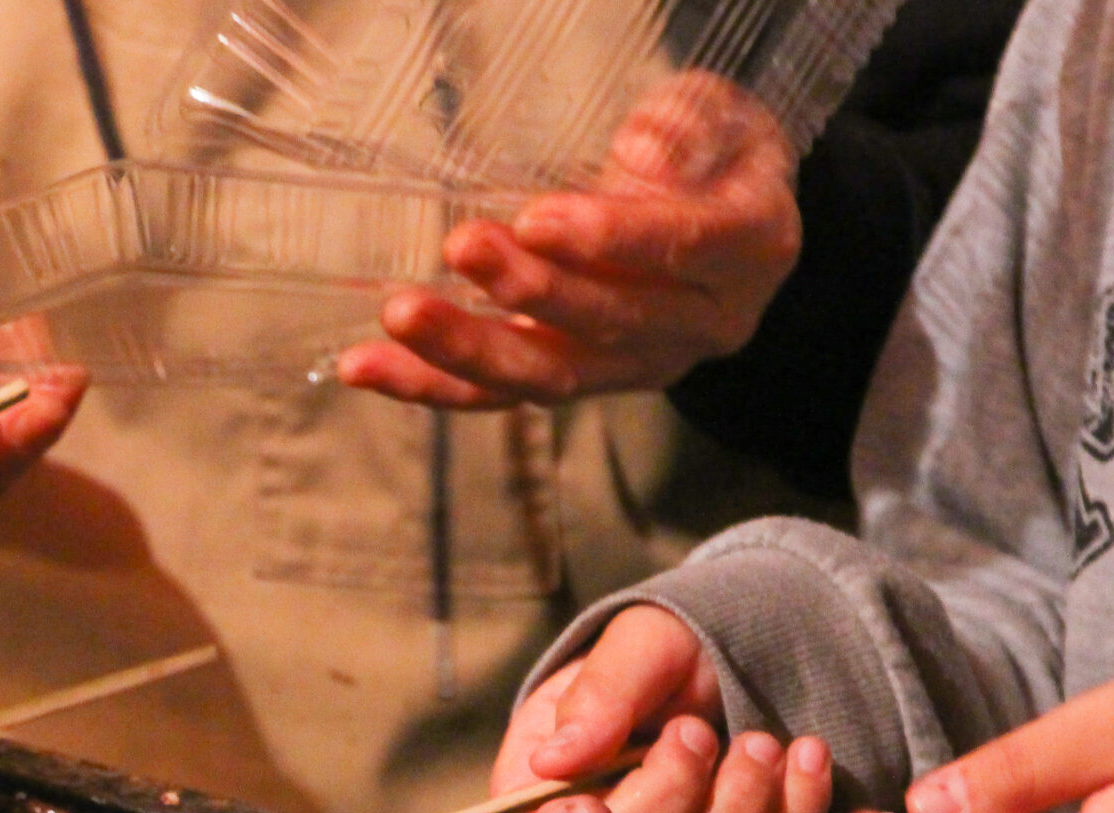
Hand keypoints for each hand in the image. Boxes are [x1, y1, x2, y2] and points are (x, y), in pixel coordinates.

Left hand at [336, 72, 800, 406]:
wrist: (726, 222)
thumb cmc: (714, 155)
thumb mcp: (722, 116)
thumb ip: (688, 126)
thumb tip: (642, 156)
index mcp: (746, 253)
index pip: (679, 250)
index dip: (611, 240)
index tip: (541, 219)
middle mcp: (697, 326)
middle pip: (607, 323)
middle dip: (530, 293)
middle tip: (463, 247)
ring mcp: (633, 366)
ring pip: (547, 376)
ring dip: (467, 350)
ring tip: (399, 313)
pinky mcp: (574, 382)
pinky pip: (497, 396)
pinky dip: (430, 385)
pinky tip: (367, 366)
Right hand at [491, 604, 830, 812]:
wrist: (740, 658)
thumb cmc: (667, 649)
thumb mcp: (635, 649)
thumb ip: (598, 698)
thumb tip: (550, 763)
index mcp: (546, 783)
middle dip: (671, 799)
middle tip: (697, 731)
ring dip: (737, 807)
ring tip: (762, 742)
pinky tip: (807, 756)